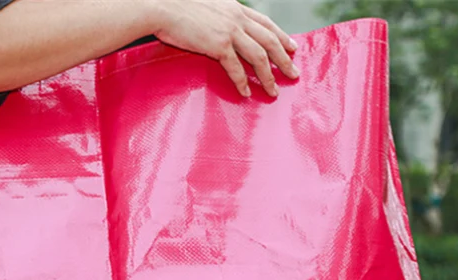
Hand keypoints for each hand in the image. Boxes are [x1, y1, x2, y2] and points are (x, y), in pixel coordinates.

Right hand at [151, 0, 298, 96]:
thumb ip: (220, 17)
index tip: (293, 47)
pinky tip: (247, 93)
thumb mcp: (207, 7)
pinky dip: (242, 82)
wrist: (163, 6)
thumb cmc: (178, 7)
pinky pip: (236, 68)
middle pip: (270, 40)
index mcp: (236, 9)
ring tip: (274, 91)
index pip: (266, 23)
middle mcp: (237, 18)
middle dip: (284, 59)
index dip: (282, 36)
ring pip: (259, 56)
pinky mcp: (217, 45)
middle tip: (294, 74)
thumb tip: (220, 28)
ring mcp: (229, 32)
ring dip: (269, 75)